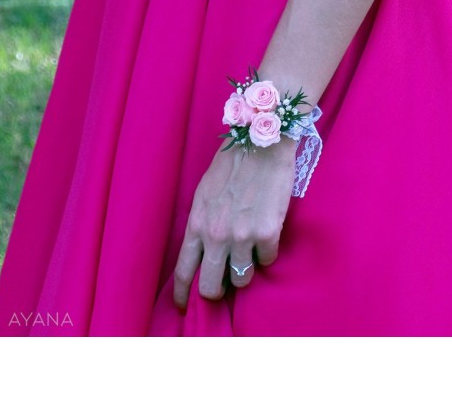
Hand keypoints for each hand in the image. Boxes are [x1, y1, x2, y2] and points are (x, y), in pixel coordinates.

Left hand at [173, 135, 297, 309]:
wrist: (261, 145)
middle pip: (211, 287)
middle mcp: (216, 235)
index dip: (183, 294)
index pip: (184, 270)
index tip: (185, 305)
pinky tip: (267, 235)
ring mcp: (242, 236)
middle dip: (216, 292)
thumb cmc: (231, 166)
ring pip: (242, 278)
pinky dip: (267, 252)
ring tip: (249, 250)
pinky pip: (267, 260)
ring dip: (245, 269)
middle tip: (223, 285)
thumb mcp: (204, 194)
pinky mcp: (268, 233)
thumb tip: (204, 252)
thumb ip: (202, 224)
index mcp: (197, 224)